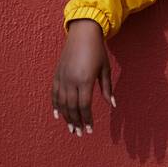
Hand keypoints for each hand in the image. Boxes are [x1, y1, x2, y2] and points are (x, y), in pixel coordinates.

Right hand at [52, 18, 114, 136]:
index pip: (84, 106)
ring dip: (66, 117)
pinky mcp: (57, 74)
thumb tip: (113, 105)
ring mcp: (62, 77)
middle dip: (76, 122)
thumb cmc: (97, 51)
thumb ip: (107, 88)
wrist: (82, 33)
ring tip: (71, 128)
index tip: (89, 129)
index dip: (86, 119)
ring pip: (62, 102)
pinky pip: (54, 93)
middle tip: (79, 133)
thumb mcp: (105, 69)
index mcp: (85, 80)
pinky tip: (58, 115)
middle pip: (72, 107)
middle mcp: (71, 80)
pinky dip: (56, 105)